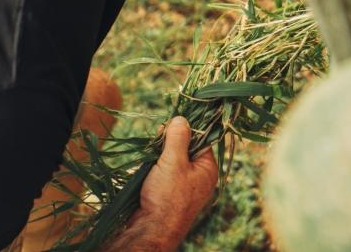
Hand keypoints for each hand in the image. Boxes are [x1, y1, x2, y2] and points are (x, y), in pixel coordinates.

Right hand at [111, 117, 217, 250]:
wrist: (151, 231)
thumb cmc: (167, 196)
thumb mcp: (174, 162)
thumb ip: (178, 138)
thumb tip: (182, 118)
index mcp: (207, 168)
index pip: (201, 139)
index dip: (185, 130)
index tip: (169, 126)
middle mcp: (198, 178)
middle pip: (184, 150)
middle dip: (167, 145)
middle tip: (156, 141)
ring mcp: (183, 187)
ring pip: (170, 162)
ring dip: (157, 158)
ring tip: (149, 160)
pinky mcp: (167, 195)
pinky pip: (161, 175)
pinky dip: (151, 171)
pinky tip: (143, 172)